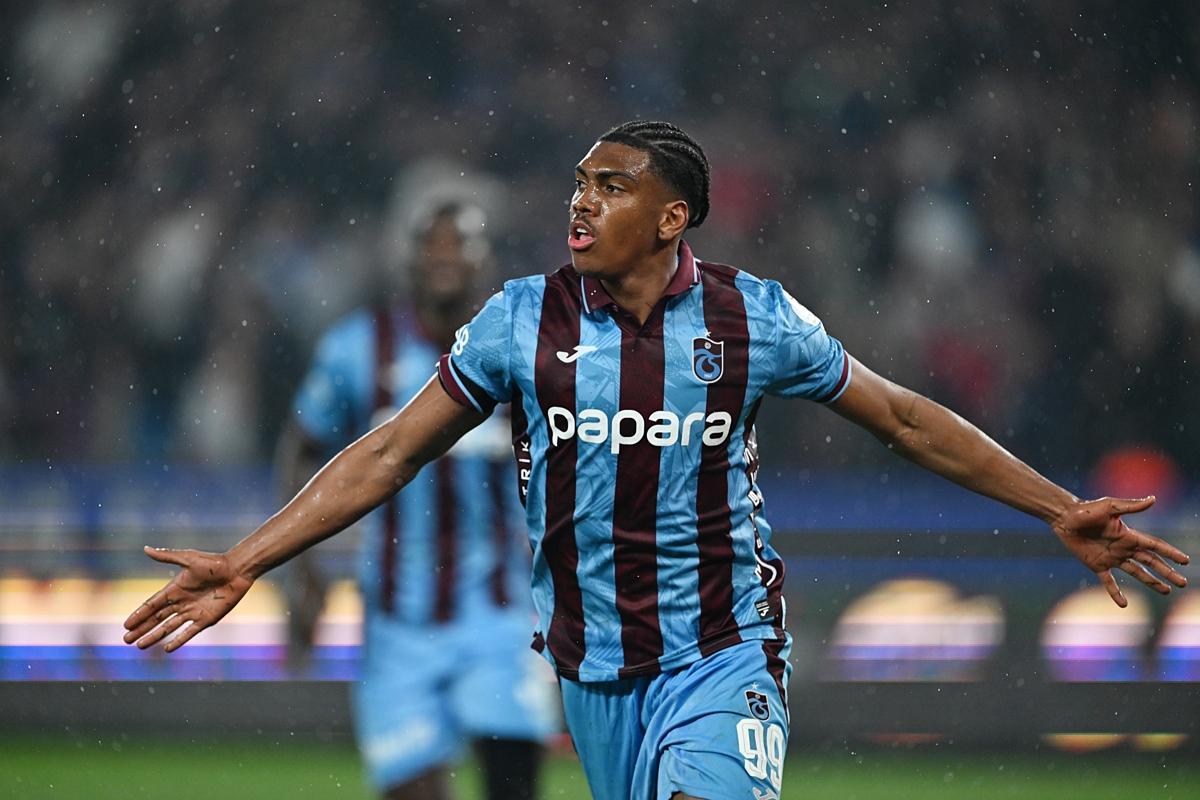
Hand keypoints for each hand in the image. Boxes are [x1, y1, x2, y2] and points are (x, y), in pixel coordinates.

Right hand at [123, 546, 254, 651]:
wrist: (238, 571)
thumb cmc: (214, 563)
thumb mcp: (189, 559)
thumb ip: (167, 557)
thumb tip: (145, 549)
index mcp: (175, 588)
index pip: (152, 604)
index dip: (139, 614)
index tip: (126, 625)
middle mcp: (182, 602)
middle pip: (157, 618)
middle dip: (142, 629)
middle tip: (126, 640)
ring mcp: (193, 612)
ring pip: (169, 627)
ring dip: (154, 636)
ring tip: (140, 646)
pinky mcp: (206, 619)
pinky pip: (189, 632)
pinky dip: (179, 640)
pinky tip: (167, 649)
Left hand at [1051, 496, 1189, 606]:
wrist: (1063, 517)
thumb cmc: (1085, 509)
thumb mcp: (1109, 506)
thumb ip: (1131, 506)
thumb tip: (1153, 499)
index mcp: (1129, 535)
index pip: (1155, 546)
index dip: (1170, 553)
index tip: (1186, 560)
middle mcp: (1123, 548)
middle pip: (1151, 562)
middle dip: (1167, 572)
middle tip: (1183, 582)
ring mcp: (1111, 558)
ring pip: (1136, 573)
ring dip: (1151, 582)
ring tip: (1166, 591)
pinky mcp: (1096, 565)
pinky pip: (1108, 582)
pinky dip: (1115, 593)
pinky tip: (1123, 604)